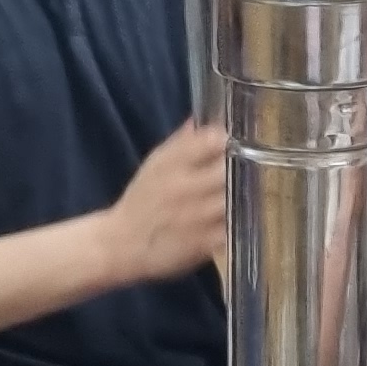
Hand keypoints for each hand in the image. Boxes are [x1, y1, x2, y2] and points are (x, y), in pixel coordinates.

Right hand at [107, 122, 228, 282]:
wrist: (122, 244)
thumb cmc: (141, 200)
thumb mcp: (154, 165)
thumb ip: (182, 144)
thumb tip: (205, 121)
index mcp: (170, 164)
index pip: (210, 142)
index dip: (225, 140)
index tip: (229, 142)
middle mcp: (183, 188)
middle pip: (226, 170)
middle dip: (239, 166)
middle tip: (244, 168)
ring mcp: (196, 217)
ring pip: (233, 199)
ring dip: (242, 194)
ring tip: (243, 192)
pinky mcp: (203, 242)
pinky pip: (231, 227)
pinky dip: (237, 221)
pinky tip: (236, 217)